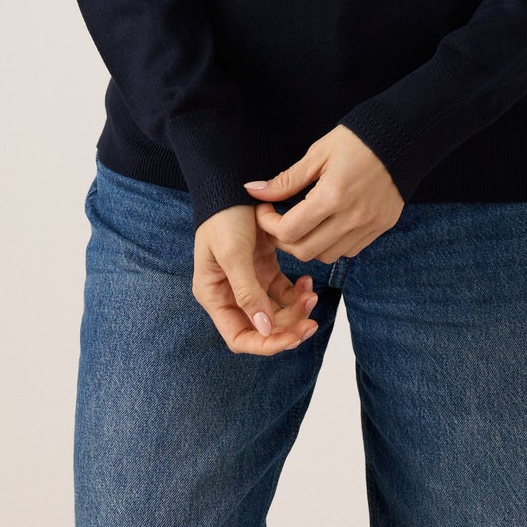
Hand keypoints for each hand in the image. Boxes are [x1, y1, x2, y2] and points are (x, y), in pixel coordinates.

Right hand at [192, 204, 320, 356]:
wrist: (234, 182)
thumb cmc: (225, 216)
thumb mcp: (233, 253)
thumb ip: (247, 292)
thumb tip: (265, 329)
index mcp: (214, 295)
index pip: (239, 336)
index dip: (266, 344)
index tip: (292, 337)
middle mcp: (229, 293)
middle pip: (261, 328)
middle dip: (287, 328)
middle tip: (311, 322)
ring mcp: (248, 281)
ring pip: (276, 312)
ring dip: (295, 310)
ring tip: (312, 294)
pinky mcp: (263, 267)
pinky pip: (283, 291)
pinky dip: (296, 291)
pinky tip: (307, 280)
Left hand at [243, 124, 403, 262]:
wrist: (402, 138)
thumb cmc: (357, 141)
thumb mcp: (318, 154)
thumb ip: (286, 179)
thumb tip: (254, 191)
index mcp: (332, 196)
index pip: (289, 231)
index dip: (269, 225)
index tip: (266, 209)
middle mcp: (352, 218)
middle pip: (304, 252)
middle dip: (284, 241)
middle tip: (279, 221)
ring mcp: (369, 226)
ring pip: (326, 256)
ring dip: (308, 245)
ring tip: (304, 222)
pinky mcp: (380, 228)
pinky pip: (349, 251)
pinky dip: (332, 244)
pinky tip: (329, 224)